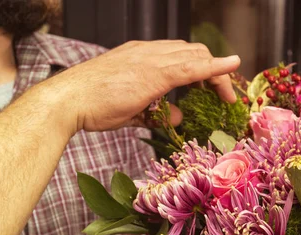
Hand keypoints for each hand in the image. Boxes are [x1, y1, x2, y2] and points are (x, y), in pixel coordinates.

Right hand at [39, 40, 240, 133]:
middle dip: (212, 71)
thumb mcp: (131, 110)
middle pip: (192, 51)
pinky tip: (232, 66)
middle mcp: (148, 51)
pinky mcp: (154, 73)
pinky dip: (215, 67)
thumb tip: (178, 118)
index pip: (179, 54)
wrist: (68, 101)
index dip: (200, 66)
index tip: (211, 86)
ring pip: (195, 56)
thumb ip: (156, 113)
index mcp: (141, 56)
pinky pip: (192, 67)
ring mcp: (151, 59)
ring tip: (228, 94)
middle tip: (222, 95)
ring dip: (216, 74)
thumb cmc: (92, 106)